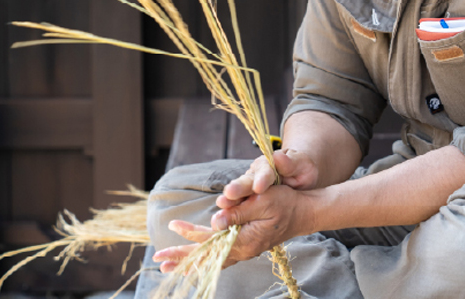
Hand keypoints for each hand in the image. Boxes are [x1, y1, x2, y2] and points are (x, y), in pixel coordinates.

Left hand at [153, 184, 310, 271]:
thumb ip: (238, 212)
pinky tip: (192, 259)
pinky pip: (220, 254)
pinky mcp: (246, 245)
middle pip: (207, 255)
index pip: (212, 239)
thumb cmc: (286, 202)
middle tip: (159, 259)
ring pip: (212, 258)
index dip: (191, 234)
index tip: (173, 226)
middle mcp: (244, 249)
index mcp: (246, 240)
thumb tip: (215, 221)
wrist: (304, 212)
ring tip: (168, 263)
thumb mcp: (263, 201)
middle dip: (182, 257)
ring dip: (189, 260)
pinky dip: (204, 256)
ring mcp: (245, 249)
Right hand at [216, 148, 317, 209]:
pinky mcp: (246, 198)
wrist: (297, 177)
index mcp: (269, 164)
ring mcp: (248, 186)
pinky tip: (224, 217)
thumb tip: (279, 157)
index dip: (262, 179)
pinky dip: (232, 210)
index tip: (259, 188)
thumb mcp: (302, 164)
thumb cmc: (301, 170)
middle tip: (230, 193)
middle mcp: (255, 174)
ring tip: (223, 204)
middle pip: (246, 181)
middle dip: (239, 188)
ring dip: (231, 199)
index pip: (265, 171)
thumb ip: (291, 162)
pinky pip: (238, 204)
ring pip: (239, 192)